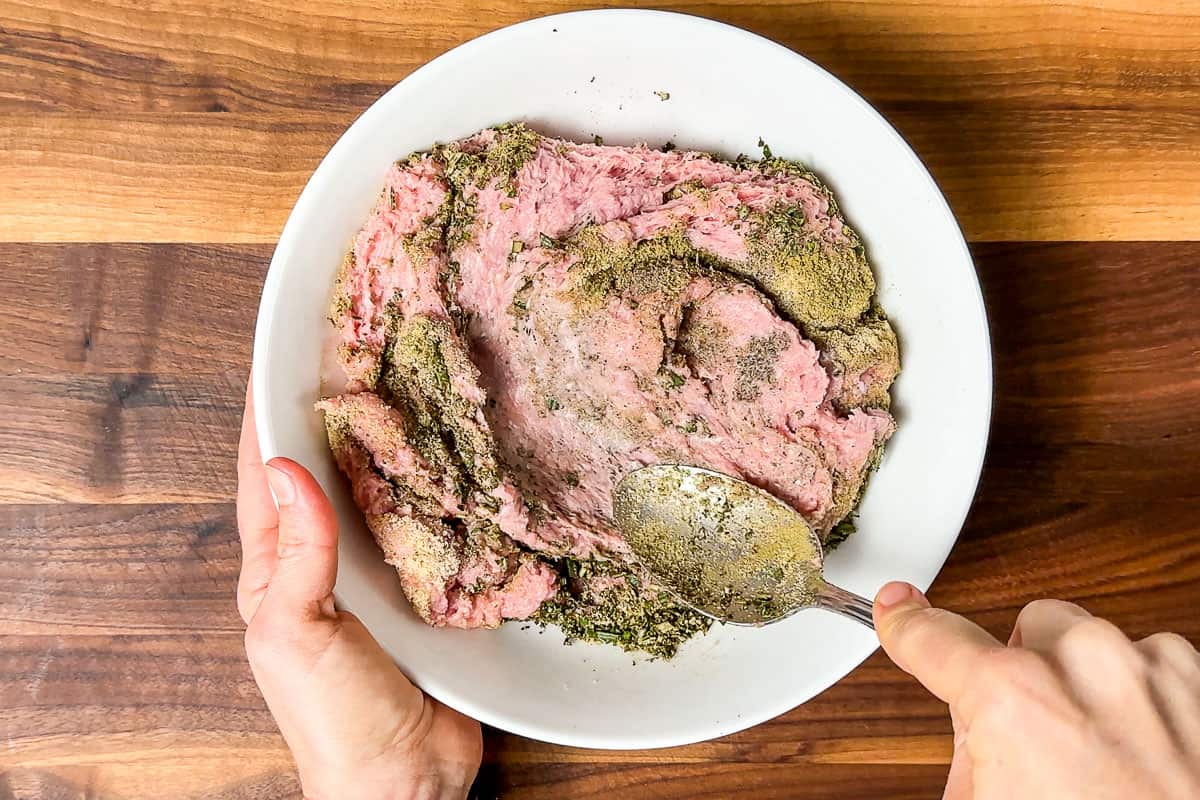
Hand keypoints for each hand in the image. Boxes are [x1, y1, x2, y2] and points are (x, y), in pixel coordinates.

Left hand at [237, 387, 481, 799]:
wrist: (405, 783)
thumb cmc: (336, 719)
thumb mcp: (296, 635)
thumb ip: (296, 554)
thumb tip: (285, 465)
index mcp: (273, 574)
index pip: (261, 478)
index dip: (262, 419)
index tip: (275, 360)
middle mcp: (321, 566)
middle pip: (319, 476)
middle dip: (327, 418)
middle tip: (352, 359)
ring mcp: (374, 578)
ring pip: (374, 496)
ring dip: (382, 448)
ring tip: (401, 392)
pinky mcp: (425, 590)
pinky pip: (424, 528)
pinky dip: (430, 490)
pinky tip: (451, 460)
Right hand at [874, 583, 1199, 799]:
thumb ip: (969, 752)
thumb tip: (976, 733)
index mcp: (1015, 699)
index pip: (933, 636)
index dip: (905, 624)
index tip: (898, 609)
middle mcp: (1085, 664)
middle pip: (1026, 634)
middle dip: (1024, 676)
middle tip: (1036, 744)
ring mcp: (1149, 667)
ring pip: (1091, 643)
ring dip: (1086, 685)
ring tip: (1103, 758)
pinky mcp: (1198, 678)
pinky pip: (1148, 663)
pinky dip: (1139, 697)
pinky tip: (1142, 752)